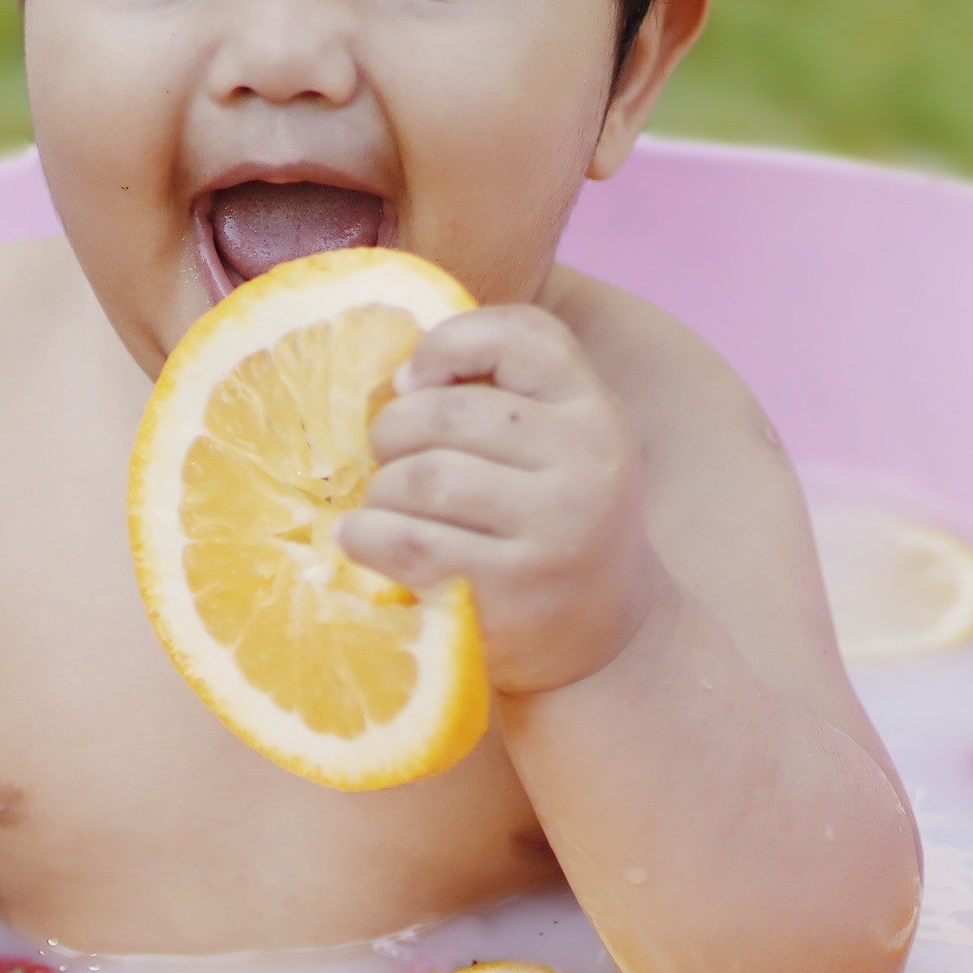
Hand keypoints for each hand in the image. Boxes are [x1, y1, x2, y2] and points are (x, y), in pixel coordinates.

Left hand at [339, 305, 669, 692]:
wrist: (609, 636)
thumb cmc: (557, 523)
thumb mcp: (561, 447)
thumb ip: (503, 396)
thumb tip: (399, 377)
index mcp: (596, 411)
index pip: (522, 335)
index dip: (450, 344)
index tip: (417, 382)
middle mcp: (587, 462)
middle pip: (449, 412)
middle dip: (393, 431)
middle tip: (388, 457)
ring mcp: (554, 528)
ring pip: (424, 477)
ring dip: (381, 490)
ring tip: (383, 505)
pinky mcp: (514, 589)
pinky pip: (411, 543)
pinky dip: (368, 535)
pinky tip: (363, 537)